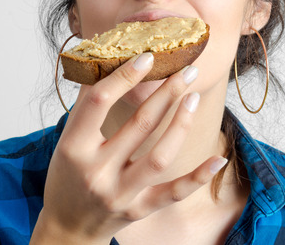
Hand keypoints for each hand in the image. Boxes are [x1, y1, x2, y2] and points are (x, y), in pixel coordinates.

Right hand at [29, 53, 226, 243]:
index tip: (148, 57)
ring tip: (193, 97)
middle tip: (187, 70)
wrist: (66, 227)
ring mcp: (119, 194)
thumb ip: (87, 105)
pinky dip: (198, 177)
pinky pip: (173, 193)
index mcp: (74, 148)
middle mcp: (97, 172)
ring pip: (159, 157)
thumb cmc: (67, 175)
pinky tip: (219, 158)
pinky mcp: (138, 210)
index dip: (125, 76)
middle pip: (139, 125)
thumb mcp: (68, 140)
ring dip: (180, 124)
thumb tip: (106, 58)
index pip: (99, 102)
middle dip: (166, 93)